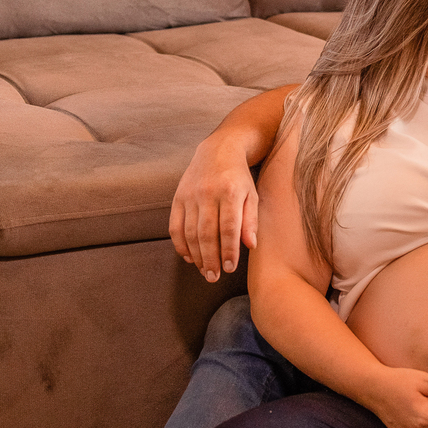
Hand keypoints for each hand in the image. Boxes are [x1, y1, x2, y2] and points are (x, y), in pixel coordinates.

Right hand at [169, 136, 257, 282]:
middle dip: (210, 259)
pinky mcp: (178, 197)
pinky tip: (188, 257)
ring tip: (204, 271)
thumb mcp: (252, 195)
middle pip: (207, 233)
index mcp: (230, 192)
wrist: (219, 150)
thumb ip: (251, 220)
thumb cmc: (240, 178)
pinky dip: (180, 245)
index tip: (230, 268)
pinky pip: (175, 226)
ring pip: (189, 232)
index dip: (228, 251)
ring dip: (196, 255)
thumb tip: (250, 246)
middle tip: (214, 277)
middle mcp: (208, 193)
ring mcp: (190, 195)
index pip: (228, 228)